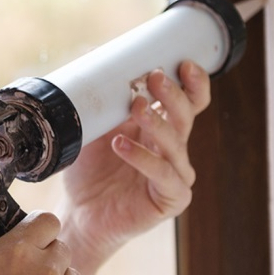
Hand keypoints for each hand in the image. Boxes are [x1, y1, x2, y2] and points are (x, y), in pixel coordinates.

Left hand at [59, 61, 210, 274]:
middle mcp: (173, 150)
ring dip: (157, 121)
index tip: (184, 62)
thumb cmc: (89, 170)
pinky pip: (163, 174)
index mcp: (161, 129)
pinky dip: (142, 157)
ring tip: (137, 107)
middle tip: (155, 77)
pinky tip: (121, 145)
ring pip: (176, 142)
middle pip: (185, 116)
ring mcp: (175, 174)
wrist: (80, 213)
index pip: (189, 102)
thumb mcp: (94, 130)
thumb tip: (98, 66)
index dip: (193, 83)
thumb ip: (104, 105)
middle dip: (172, 94)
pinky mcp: (171, 198)